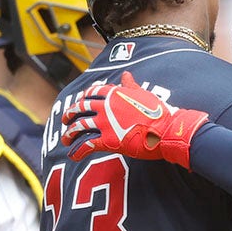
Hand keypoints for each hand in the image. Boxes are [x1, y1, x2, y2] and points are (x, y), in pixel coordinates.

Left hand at [59, 72, 208, 167]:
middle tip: (64, 120)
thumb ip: (131, 85)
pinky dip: (78, 151)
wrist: (167, 130)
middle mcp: (107, 106)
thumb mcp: (144, 94)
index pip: (92, 92)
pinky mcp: (108, 140)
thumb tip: (126, 74)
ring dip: (70, 134)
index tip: (78, 103)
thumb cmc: (159, 113)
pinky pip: (87, 145)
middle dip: (70, 114)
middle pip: (81, 108)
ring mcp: (106, 123)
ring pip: (80, 126)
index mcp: (115, 93)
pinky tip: (73, 156)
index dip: (82, 98)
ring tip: (66, 140)